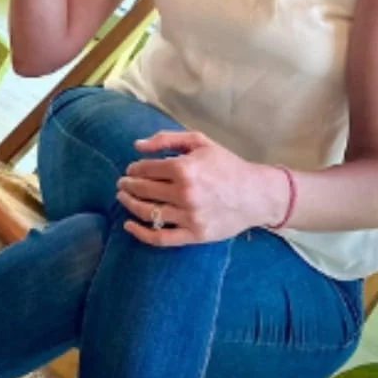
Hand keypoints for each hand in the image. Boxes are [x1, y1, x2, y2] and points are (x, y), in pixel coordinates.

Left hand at [116, 130, 290, 245]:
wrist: (256, 195)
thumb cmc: (226, 165)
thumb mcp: (199, 142)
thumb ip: (166, 139)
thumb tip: (137, 146)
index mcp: (184, 169)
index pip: (146, 169)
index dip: (134, 169)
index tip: (131, 169)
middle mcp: (184, 194)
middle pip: (144, 190)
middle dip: (128, 186)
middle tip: (122, 184)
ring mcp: (189, 217)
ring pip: (148, 212)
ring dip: (130, 205)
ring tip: (123, 199)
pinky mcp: (195, 235)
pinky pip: (161, 238)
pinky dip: (141, 233)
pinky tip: (129, 226)